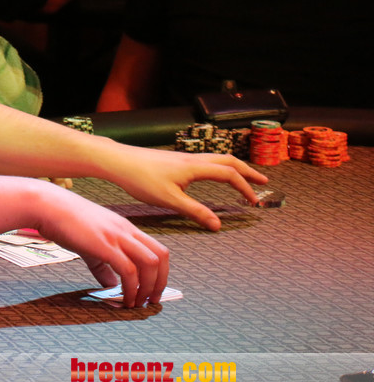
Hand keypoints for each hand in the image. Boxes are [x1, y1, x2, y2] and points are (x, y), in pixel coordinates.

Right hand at [31, 183, 168, 307]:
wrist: (47, 206)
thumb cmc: (64, 220)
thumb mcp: (89, 242)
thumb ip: (102, 264)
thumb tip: (111, 284)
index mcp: (125, 227)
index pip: (157, 249)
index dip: (160, 272)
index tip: (152, 289)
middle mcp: (126, 231)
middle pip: (161, 257)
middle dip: (161, 282)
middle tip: (151, 300)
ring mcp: (117, 237)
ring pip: (150, 264)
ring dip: (148, 287)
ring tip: (138, 303)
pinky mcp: (105, 246)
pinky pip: (128, 271)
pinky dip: (131, 288)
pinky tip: (124, 298)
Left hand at [101, 142, 268, 231]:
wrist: (119, 161)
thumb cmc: (140, 179)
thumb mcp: (169, 200)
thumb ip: (195, 212)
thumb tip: (218, 225)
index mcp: (195, 167)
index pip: (229, 174)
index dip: (245, 187)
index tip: (254, 202)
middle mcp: (192, 159)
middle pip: (228, 160)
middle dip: (247, 171)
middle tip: (263, 181)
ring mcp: (183, 157)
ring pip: (216, 158)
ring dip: (234, 167)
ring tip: (243, 176)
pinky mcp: (174, 159)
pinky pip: (205, 159)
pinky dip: (218, 165)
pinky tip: (212, 173)